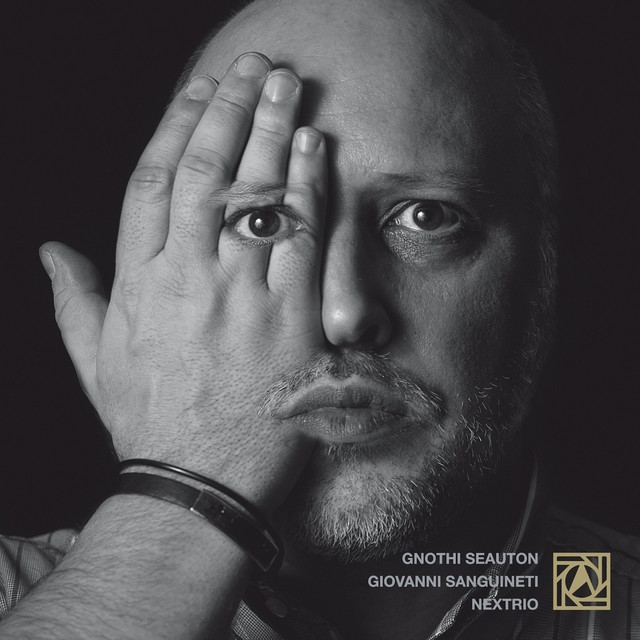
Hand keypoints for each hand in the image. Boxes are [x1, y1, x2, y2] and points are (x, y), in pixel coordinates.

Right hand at [40, 52, 326, 510]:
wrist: (201, 483)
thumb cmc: (150, 422)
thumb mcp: (96, 362)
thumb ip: (73, 299)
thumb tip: (50, 249)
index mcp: (140, 283)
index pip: (157, 181)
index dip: (180, 126)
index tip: (200, 90)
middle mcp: (190, 278)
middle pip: (211, 172)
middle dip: (233, 109)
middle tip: (255, 66)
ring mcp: (244, 296)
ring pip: (259, 195)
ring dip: (275, 131)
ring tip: (288, 86)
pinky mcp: (293, 319)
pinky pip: (304, 240)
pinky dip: (311, 189)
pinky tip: (315, 149)